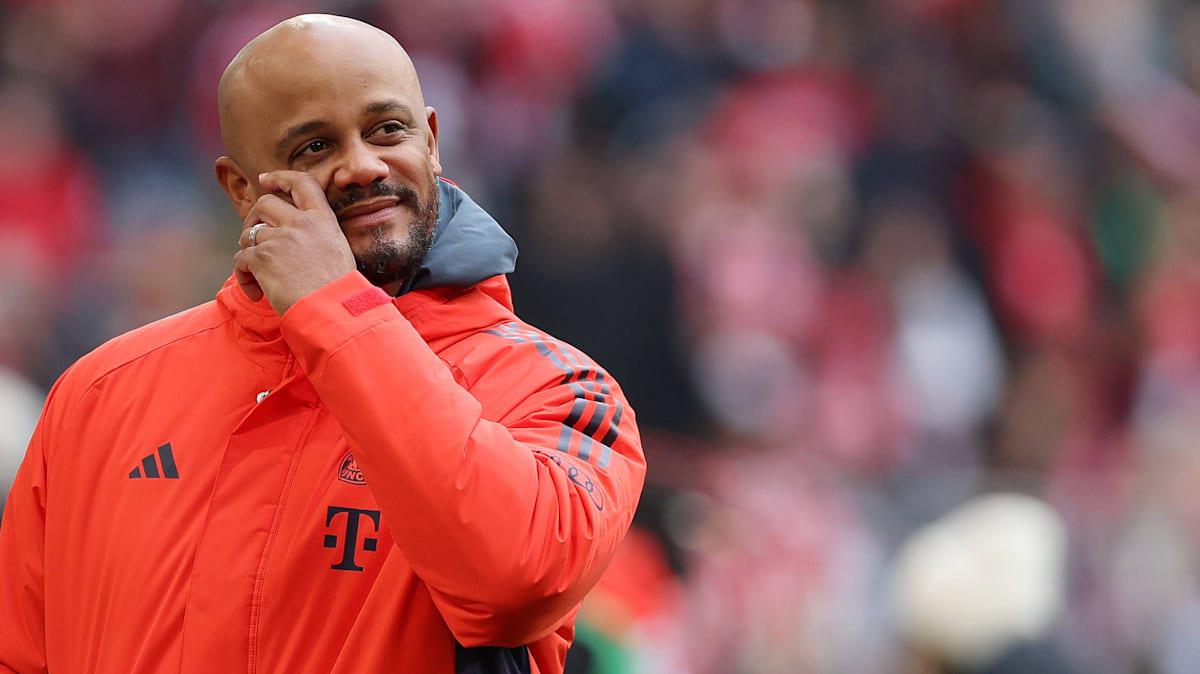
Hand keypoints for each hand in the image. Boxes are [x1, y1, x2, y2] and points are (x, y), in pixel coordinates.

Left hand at [234, 170, 355, 314]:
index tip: (266, 178)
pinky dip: (244, 276)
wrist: (331, 310)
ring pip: (250, 235)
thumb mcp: (338, 251)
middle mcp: (301, 223)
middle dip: (253, 218)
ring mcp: (280, 238)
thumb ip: (318, 235)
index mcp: (323, 219)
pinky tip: (257, 292)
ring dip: (249, 254)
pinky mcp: (262, 257)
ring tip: (259, 277)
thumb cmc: (338, 289)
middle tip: (253, 236)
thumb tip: (295, 236)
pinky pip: (241, 259)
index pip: (302, 183)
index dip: (281, 177)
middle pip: (265, 203)